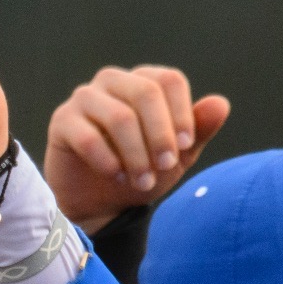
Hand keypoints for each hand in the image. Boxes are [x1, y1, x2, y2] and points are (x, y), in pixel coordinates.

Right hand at [43, 66, 230, 229]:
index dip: (181, 114)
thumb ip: (198, 130)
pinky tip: (116, 177)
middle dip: (160, 135)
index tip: (186, 147)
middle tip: (166, 167)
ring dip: (136, 155)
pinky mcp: (62, 122)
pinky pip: (88, 137)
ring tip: (143, 182)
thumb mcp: (177, 156)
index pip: (169, 80)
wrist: (99, 202)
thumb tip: (221, 104)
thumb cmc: (139, 171)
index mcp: (143, 82)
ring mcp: (85, 99)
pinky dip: (109, 162)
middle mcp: (113, 82)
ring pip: (119, 116)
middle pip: (145, 93)